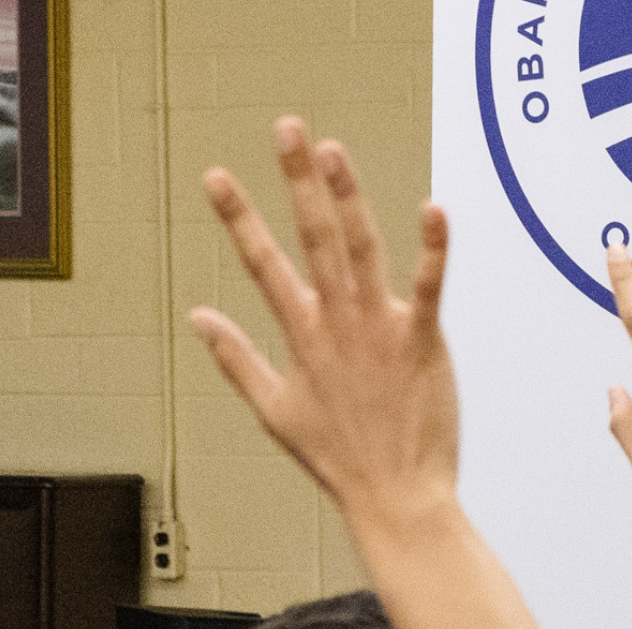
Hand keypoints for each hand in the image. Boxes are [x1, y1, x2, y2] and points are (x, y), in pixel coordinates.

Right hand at [189, 117, 456, 526]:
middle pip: (314, 239)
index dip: (239, 218)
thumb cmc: (340, 459)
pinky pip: (430, 286)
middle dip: (297, 181)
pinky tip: (434, 209)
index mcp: (303, 337)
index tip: (217, 175)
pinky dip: (433, 248)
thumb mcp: (274, 410)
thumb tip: (197, 318)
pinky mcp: (423, 342)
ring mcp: (381, 330)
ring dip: (348, 197)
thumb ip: (235, 359)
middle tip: (287, 128)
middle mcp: (338, 324)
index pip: (263, 264)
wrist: (395, 497)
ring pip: (362, 250)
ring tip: (333, 149)